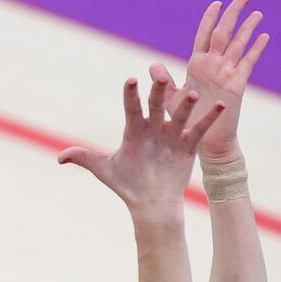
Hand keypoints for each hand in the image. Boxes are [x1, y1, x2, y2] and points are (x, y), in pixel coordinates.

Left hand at [58, 71, 226, 215]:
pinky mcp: (187, 145)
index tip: (130, 81)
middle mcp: (153, 128)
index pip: (132, 109)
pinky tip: (220, 106)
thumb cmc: (127, 185)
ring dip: (185, 105)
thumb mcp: (106, 171)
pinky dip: (209, 118)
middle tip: (159, 76)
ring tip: (191, 94)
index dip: (130, 96)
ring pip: (179, 115)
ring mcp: (171, 135)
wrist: (151, 205)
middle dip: (158, 92)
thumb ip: (85, 158)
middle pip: (156, 105)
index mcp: (134, 130)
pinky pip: (199, 129)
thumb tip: (60, 156)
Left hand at [152, 0, 269, 163]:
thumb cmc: (186, 121)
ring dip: (248, 28)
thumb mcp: (170, 98)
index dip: (209, 18)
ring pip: (238, 44)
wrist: (205, 141)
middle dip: (232, 14)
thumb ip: (163, 81)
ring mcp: (226, 73)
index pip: (204, 35)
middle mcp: (213, 65)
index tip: (216, 2)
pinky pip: (247, 62)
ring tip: (257, 12)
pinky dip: (256, 48)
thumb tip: (153, 66)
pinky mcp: (236, 84)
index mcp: (197, 65)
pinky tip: (264, 35)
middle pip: (224, 33)